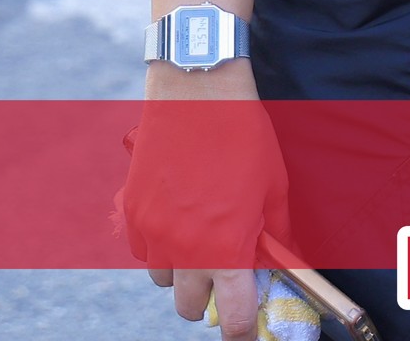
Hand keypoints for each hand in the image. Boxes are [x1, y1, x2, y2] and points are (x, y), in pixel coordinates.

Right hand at [125, 61, 285, 327]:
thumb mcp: (274, 189)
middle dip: (209, 300)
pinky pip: (143, 250)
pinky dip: (158, 244)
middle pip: (191, 310)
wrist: (196, 92)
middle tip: (224, 277)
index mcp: (226, 248)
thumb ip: (274, 237)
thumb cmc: (243, 138)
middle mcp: (185, 249)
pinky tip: (176, 215)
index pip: (234, 316)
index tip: (249, 328)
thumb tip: (279, 265)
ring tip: (199, 235)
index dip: (244, 329)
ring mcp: (153, 232)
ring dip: (182, 270)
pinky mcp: (131, 213)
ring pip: (164, 280)